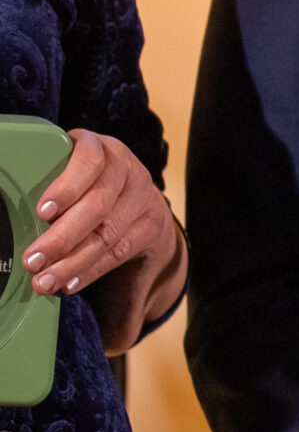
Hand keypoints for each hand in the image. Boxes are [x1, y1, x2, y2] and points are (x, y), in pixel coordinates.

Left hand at [23, 128, 173, 299]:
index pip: (89, 161)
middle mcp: (127, 169)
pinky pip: (120, 251)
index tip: (42, 212)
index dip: (66, 187)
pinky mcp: (152, 222)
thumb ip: (48, 178)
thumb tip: (10, 198)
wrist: (133, 191)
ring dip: (72, 263)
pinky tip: (70, 283)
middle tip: (32, 261)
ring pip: (108, 233)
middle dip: (61, 238)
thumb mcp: (68, 167)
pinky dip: (91, 271)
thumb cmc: (84, 180)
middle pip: (98, 205)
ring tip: (44, 282)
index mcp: (101, 148)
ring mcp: (143, 195)